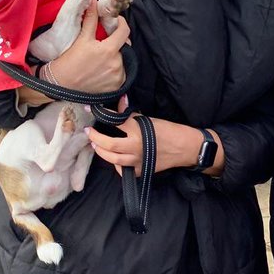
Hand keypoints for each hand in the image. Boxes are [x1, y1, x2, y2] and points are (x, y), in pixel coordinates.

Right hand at [47, 0, 128, 93]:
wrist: (62, 84)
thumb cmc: (70, 61)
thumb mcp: (82, 38)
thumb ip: (91, 20)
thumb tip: (94, 2)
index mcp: (109, 50)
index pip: (124, 31)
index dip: (121, 24)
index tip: (116, 22)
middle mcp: (117, 64)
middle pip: (124, 47)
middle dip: (116, 42)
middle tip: (105, 42)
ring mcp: (118, 76)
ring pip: (124, 60)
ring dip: (117, 56)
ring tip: (102, 57)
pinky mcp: (117, 86)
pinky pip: (122, 73)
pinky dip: (116, 69)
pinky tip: (103, 69)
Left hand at [87, 108, 223, 176]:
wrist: (185, 147)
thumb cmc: (170, 131)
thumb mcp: (150, 120)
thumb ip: (132, 115)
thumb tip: (121, 103)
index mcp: (138, 131)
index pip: (116, 121)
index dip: (104, 114)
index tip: (91, 108)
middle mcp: (135, 147)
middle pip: (109, 144)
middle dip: (96, 138)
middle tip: (89, 132)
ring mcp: (137, 161)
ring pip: (113, 159)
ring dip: (102, 152)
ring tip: (96, 145)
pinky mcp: (141, 170)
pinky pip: (123, 170)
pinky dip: (116, 165)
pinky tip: (113, 159)